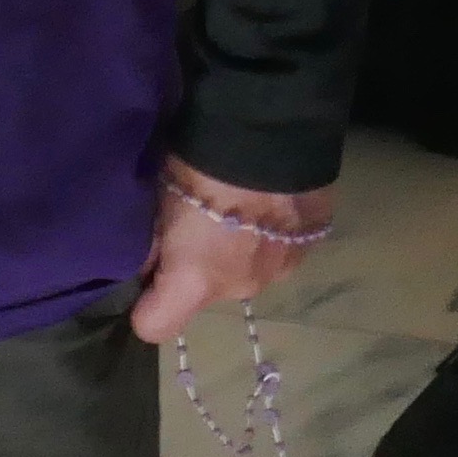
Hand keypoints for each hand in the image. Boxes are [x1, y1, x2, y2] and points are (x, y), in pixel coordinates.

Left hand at [130, 155, 329, 343]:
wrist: (272, 130)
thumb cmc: (201, 163)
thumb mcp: (160, 198)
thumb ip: (154, 241)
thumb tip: (149, 260)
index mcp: (194, 280)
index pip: (155, 326)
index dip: (146, 305)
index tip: (148, 278)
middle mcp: (238, 288)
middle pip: (206, 293)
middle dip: (199, 266)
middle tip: (200, 219)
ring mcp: (281, 269)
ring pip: (247, 272)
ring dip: (239, 250)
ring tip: (242, 206)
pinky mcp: (311, 244)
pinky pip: (281, 250)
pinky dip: (272, 234)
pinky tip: (272, 200)